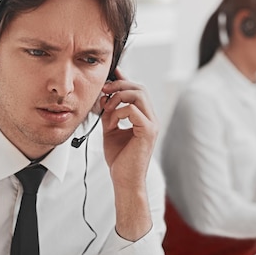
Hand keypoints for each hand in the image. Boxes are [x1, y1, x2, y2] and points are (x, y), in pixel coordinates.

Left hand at [99, 69, 157, 239]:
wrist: (124, 180)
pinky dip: (118, 111)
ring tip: (106, 106)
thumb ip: (110, 113)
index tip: (112, 73)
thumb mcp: (111, 130)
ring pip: (139, 94)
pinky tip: (111, 121)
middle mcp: (151, 119)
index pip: (138, 91)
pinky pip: (132, 110)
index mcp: (145, 118)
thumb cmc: (119, 159)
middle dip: (120, 85)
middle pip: (140, 88)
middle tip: (103, 90)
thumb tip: (105, 96)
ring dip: (119, 96)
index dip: (125, 80)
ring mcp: (152, 124)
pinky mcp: (148, 132)